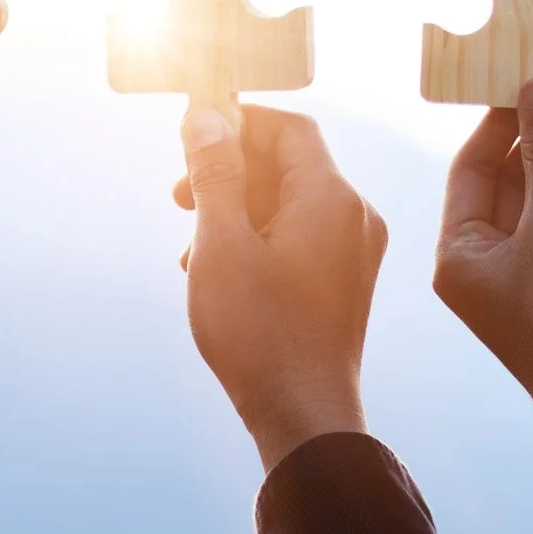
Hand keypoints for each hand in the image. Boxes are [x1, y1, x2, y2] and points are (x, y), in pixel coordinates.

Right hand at [177, 107, 385, 471]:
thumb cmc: (260, 332)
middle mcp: (354, 217)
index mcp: (331, 198)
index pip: (289, 128)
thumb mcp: (222, 243)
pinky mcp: (344, 282)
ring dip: (236, 211)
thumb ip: (215, 173)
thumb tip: (206, 117)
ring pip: (288, 204)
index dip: (238, 123)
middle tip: (178, 197)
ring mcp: (354, 252)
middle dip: (228, 173)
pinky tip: (218, 273)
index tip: (192, 137)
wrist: (305, 417)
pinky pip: (300, 237)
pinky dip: (258, 240)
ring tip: (191, 250)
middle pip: (288, 165)